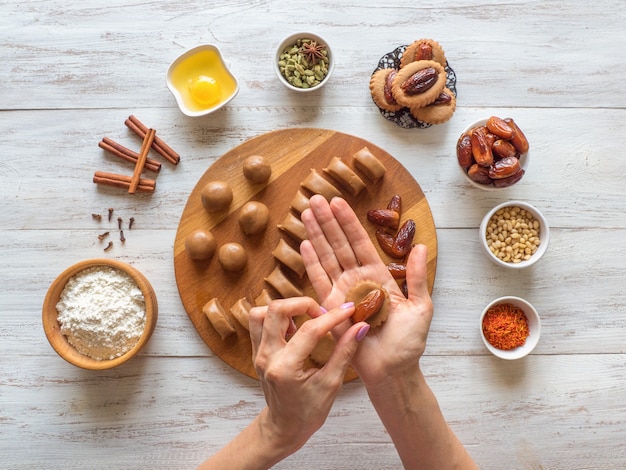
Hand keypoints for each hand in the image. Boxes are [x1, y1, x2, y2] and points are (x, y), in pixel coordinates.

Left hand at [248, 297, 367, 454]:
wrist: (284, 427)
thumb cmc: (308, 411)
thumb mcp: (331, 383)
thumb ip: (345, 352)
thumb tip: (360, 327)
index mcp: (285, 368)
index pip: (309, 330)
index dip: (332, 317)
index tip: (348, 310)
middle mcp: (266, 357)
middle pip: (276, 310)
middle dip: (303, 304)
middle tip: (322, 313)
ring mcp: (257, 353)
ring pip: (261, 313)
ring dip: (285, 309)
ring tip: (304, 319)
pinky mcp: (256, 350)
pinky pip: (257, 322)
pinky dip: (274, 317)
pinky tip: (293, 326)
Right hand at [300, 195, 433, 387]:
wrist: (392, 372)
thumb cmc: (408, 344)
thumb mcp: (421, 307)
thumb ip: (418, 277)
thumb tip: (420, 246)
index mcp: (378, 276)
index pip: (360, 242)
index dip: (349, 222)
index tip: (338, 202)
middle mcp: (358, 280)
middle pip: (339, 244)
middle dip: (328, 221)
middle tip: (316, 199)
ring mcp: (342, 293)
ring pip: (327, 257)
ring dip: (316, 235)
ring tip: (306, 213)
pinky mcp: (331, 308)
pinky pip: (319, 281)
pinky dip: (311, 263)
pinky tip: (304, 244)